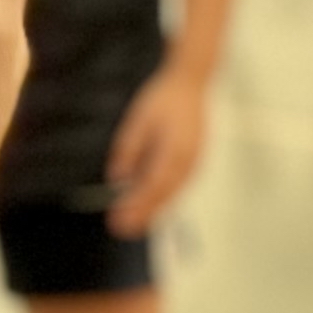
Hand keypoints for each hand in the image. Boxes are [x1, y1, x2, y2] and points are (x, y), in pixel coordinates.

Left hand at [102, 66, 209, 238]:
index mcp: (173, 150)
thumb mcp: (138, 120)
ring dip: (153, 210)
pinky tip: (150, 206)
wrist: (190, 84)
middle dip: (142, 214)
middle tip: (121, 229)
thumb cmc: (163, 99)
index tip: (119, 219)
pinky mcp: (194, 161)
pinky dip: (163, 198)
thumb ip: (128, 149)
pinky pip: (178, 186)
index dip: (136, 206)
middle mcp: (188, 161)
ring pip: (172, 193)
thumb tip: (117, 179)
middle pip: (164, 195)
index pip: (152, 186)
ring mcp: (194, 162)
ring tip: (133, 224)